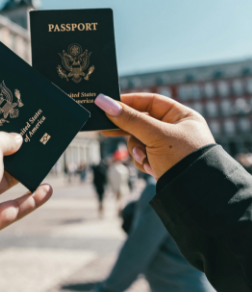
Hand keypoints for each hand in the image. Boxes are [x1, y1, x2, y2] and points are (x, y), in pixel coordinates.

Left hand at [0, 129, 52, 269]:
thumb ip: (4, 139)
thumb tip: (17, 140)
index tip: (13, 120)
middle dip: (13, 151)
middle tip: (34, 139)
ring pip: (4, 183)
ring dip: (24, 174)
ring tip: (45, 161)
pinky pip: (13, 209)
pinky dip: (31, 200)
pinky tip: (47, 190)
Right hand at [95, 93, 214, 178]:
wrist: (195, 196)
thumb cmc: (182, 158)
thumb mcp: (155, 135)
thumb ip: (129, 119)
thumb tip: (103, 102)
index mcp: (182, 116)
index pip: (150, 101)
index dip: (130, 102)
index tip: (109, 104)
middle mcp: (175, 129)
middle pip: (141, 122)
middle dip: (128, 130)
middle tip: (105, 130)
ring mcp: (167, 147)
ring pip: (138, 140)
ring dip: (137, 150)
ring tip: (145, 158)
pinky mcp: (161, 162)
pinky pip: (142, 155)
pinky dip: (143, 161)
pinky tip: (151, 168)